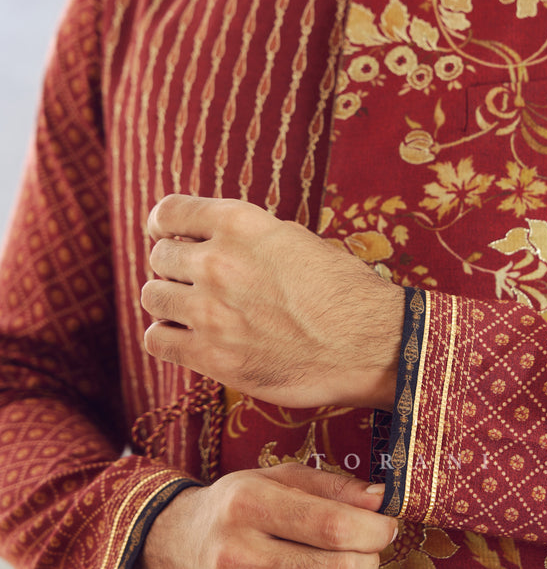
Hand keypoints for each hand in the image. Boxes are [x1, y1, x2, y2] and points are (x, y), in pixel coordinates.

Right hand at [128, 464, 394, 568]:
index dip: (374, 529)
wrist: (172, 550)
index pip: (333, 526)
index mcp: (248, 506)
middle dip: (367, 559)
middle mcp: (237, 558)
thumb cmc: (236, 510)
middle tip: (361, 550)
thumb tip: (381, 500)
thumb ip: (331, 486)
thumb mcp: (275, 479)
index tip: (384, 526)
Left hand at [140, 195, 403, 408]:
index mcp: (241, 224)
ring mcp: (210, 311)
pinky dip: (166, 337)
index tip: (167, 235)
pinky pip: (156, 341)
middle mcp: (218, 262)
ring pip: (152, 297)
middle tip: (193, 281)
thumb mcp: (296, 240)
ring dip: (168, 301)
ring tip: (189, 310)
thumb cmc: (344, 292)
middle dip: (173, 266)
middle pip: (159, 257)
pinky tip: (185, 338)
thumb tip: (213, 242)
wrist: (371, 344)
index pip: (170, 211)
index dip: (165, 224)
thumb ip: (248, 238)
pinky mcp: (211, 356)